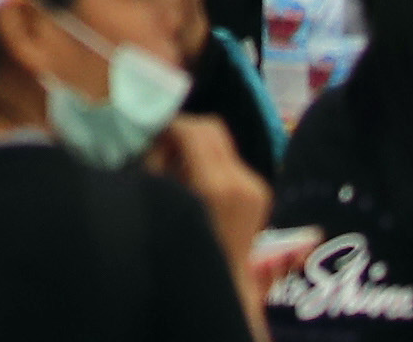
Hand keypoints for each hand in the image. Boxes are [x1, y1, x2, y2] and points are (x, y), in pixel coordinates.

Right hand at [158, 117, 272, 276]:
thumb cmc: (187, 251)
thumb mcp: (163, 203)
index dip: (170, 125)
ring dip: (197, 144)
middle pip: (212, 129)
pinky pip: (231, 161)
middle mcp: (243, 181)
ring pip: (222, 142)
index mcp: (217, 186)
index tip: (151, 131)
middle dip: (185, 130)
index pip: (194, 130)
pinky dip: (211, 159)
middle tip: (161, 142)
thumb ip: (157, 166)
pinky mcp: (261, 191)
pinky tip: (196, 179)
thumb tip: (155, 137)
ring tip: (176, 162)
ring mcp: (256, 186)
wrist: (224, 287)